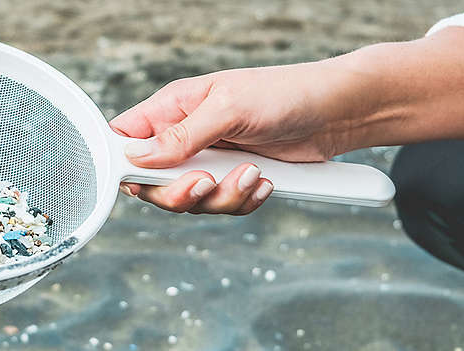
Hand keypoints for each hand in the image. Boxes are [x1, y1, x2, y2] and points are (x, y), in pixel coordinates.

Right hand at [111, 26, 463, 214]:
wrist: (338, 113)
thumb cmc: (285, 93)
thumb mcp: (228, 109)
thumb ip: (181, 136)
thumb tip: (137, 157)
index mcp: (173, 108)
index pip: (126, 138)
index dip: (124, 163)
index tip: (140, 180)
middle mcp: (186, 137)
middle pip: (153, 182)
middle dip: (181, 192)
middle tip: (207, 183)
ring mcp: (210, 160)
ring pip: (191, 201)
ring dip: (222, 197)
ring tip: (252, 174)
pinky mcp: (235, 179)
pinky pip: (223, 206)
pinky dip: (244, 201)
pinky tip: (264, 182)